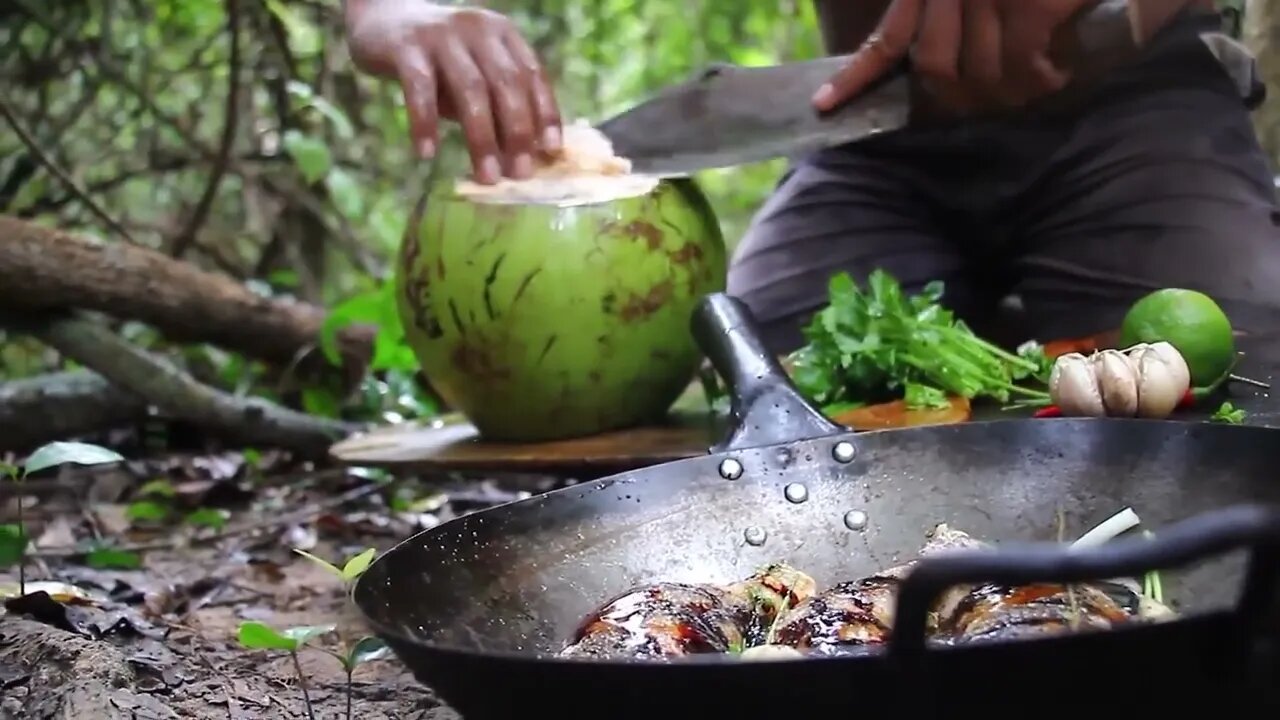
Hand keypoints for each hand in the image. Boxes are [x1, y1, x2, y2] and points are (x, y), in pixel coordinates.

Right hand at [345, 1, 561, 182]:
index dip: (546, 113)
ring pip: (470, 89)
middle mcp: (477, 29)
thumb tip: (523, 156)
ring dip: (481, 138)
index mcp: (502, 34)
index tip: (552, 151)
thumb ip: (496, 105)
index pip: (532, 74)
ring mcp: (442, 35)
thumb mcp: (474, 74)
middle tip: (520, 173)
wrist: (382, 17)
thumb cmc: (439, 60)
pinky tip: (427, 153)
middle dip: (517, 132)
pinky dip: (425, 123)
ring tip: (486, 176)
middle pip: (506, 83)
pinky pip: (420, 89)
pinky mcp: (406, 47)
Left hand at [812, 0, 1095, 115]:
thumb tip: (930, 62)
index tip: (823, 106)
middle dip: (960, 97)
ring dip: (1006, 93)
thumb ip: (927, 11)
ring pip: (981, 72)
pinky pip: (1023, 61)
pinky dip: (1037, 77)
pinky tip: (1052, 77)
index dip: (854, 79)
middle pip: (936, 70)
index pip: (883, 42)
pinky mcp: (1031, 7)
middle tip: (987, 103)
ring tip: (1030, 93)